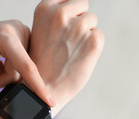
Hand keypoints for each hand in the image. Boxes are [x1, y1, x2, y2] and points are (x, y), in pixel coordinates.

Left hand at [0, 20, 54, 118]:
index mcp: (4, 37)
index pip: (26, 67)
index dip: (38, 87)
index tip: (51, 102)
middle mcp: (18, 31)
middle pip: (21, 72)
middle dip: (3, 81)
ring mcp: (25, 32)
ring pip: (23, 70)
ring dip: (6, 76)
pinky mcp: (27, 37)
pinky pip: (25, 64)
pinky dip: (11, 69)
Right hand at [30, 0, 104, 115]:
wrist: (43, 90)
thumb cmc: (41, 63)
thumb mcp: (40, 31)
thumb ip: (54, 17)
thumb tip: (78, 7)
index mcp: (44, 8)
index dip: (67, 13)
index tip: (60, 28)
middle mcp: (60, 14)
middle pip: (82, 5)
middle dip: (77, 21)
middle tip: (64, 44)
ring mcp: (77, 27)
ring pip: (91, 21)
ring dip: (84, 34)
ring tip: (68, 53)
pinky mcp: (93, 41)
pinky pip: (98, 36)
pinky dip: (91, 48)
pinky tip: (77, 59)